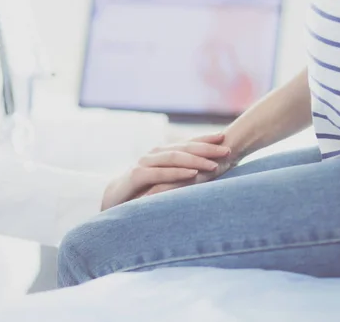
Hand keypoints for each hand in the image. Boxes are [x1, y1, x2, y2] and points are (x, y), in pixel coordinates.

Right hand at [101, 133, 230, 210]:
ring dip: (195, 160)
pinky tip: (193, 175)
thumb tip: (208, 171)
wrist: (113, 200)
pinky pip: (160, 173)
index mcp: (162, 154)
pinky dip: (177, 173)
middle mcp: (154, 155)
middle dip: (206, 148)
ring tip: (214, 164)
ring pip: (173, 158)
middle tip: (226, 150)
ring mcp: (144, 163)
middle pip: (183, 148)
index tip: (224, 138)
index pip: (186, 143)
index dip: (204, 139)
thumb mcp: (164, 181)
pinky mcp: (136, 176)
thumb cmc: (142, 191)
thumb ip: (180, 175)